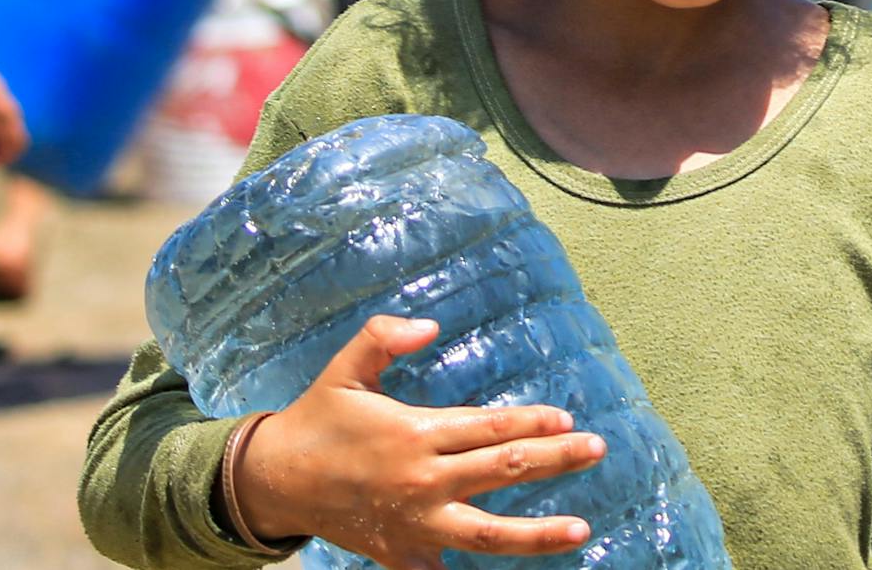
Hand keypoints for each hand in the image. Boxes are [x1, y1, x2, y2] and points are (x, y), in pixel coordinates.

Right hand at [234, 316, 606, 568]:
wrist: (276, 482)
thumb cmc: (317, 422)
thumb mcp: (344, 371)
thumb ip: (382, 338)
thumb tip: (428, 325)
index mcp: (413, 434)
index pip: (487, 428)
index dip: (531, 423)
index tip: (565, 418)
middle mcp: (421, 482)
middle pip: (502, 472)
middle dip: (556, 460)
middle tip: (596, 449)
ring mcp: (416, 525)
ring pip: (489, 534)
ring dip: (538, 534)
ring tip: (581, 529)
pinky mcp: (404, 555)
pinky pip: (448, 568)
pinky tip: (522, 568)